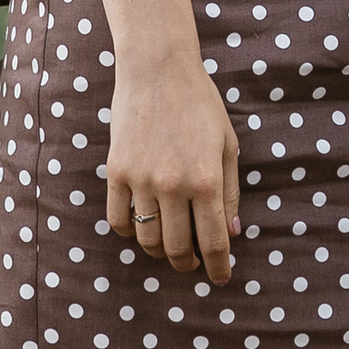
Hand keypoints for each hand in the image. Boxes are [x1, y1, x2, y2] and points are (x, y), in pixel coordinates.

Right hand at [104, 50, 239, 281]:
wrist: (158, 69)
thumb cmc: (200, 104)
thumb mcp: (227, 145)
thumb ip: (229, 193)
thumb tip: (231, 234)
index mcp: (206, 180)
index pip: (212, 241)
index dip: (218, 267)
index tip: (221, 278)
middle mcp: (172, 186)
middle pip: (177, 248)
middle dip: (188, 264)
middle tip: (193, 263)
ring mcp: (140, 180)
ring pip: (147, 240)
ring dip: (159, 252)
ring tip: (169, 248)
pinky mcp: (117, 172)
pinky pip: (118, 219)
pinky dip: (130, 232)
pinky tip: (141, 227)